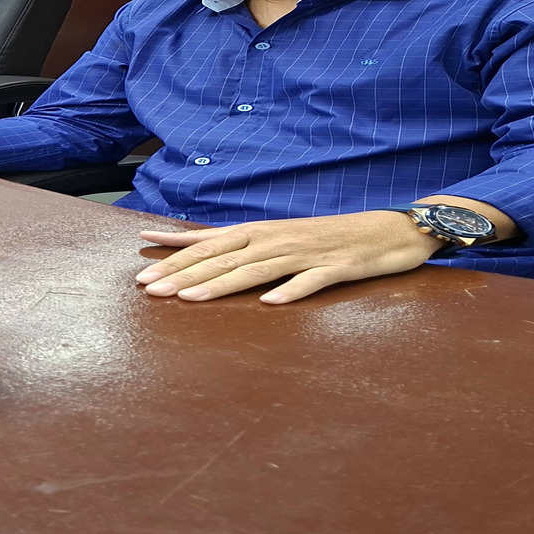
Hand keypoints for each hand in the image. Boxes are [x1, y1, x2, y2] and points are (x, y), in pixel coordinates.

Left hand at [134, 211, 444, 303]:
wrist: (392, 230)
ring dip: (220, 285)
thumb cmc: (330, 238)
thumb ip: (246, 247)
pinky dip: (290, 291)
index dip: (174, 254)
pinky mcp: (338, 268)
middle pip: (223, 257)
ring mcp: (307, 253)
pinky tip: (271, 303)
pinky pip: (311, 282)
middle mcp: (278, 239)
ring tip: (189, 299)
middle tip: (148, 288)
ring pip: (256, 270)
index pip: (209, 243)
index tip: (141, 265)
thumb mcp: (283, 238)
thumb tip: (205, 254)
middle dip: (182, 273)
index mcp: (263, 233)